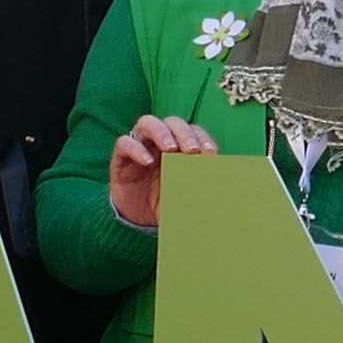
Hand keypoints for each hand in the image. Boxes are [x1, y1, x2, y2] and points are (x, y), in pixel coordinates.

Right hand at [106, 115, 219, 230]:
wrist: (140, 220)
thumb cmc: (167, 202)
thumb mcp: (187, 195)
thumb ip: (200, 185)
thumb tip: (222, 185)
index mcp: (180, 146)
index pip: (193, 131)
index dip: (202, 137)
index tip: (211, 153)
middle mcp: (160, 141)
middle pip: (172, 122)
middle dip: (184, 132)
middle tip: (192, 150)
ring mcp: (140, 146)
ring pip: (147, 123)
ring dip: (161, 132)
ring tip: (170, 148)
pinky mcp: (121, 158)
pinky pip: (124, 143)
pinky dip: (136, 148)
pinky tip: (148, 162)